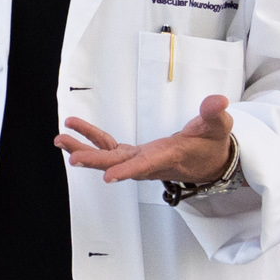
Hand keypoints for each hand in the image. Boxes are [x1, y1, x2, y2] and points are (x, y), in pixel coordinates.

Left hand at [59, 93, 235, 189]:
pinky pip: (110, 148)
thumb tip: (218, 101)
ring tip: (61, 139)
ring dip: (84, 149)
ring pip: (108, 157)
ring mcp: (139, 160)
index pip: (145, 166)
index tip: (108, 177)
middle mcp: (149, 163)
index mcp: (168, 157)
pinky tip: (76, 130)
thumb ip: (215, 114)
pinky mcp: (135, 155)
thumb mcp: (218, 128)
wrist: (210, 163)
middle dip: (94, 160)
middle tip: (72, 156)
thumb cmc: (212, 147)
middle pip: (117, 164)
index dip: (126, 172)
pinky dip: (93, 139)